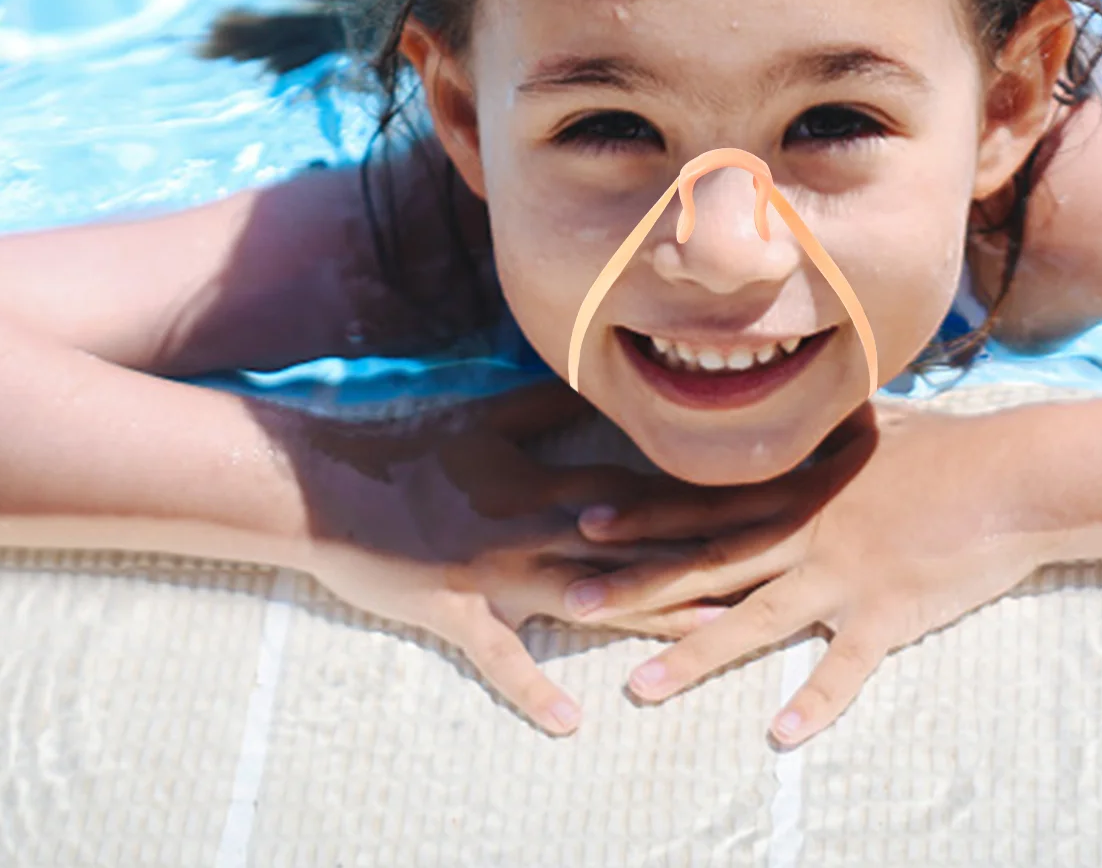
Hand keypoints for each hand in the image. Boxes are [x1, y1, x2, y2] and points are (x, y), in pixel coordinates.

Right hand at [279, 379, 731, 735]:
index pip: (642, 489)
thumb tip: (599, 382)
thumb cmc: (411, 449)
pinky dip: (531, 686)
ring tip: (713, 633)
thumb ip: (549, 403)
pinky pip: (498, 655)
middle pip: (634, 543)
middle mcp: (533, 525)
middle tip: (772, 562)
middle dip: (704, 552)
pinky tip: (572, 720)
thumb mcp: (487, 418)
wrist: (329, 486)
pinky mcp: (454, 611)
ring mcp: (495, 571)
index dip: (703, 492)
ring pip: (587, 596)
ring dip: (649, 615)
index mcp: (545, 479)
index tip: (756, 494)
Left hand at [563, 397, 1065, 745]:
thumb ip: (834, 422)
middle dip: (638, 584)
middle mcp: (808, 532)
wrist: (1012, 476)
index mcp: (801, 489)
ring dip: (694, 654)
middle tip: (572, 601)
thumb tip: (817, 398)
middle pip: (709, 562)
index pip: (708, 504)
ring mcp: (844, 574)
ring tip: (639, 688)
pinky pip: (845, 667)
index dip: (645, 514)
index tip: (585, 521)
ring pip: (754, 619)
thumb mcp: (879, 423)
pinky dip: (814, 701)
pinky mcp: (888, 612)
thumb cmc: (949, 446)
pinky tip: (779, 736)